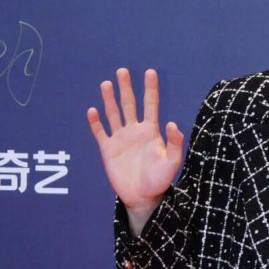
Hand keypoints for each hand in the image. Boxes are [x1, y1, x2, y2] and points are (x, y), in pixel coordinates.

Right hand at [87, 68, 183, 226]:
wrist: (143, 197)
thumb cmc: (160, 180)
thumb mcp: (172, 163)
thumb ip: (175, 144)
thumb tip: (172, 123)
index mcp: (151, 132)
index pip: (151, 105)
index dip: (151, 89)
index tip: (150, 72)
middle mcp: (135, 131)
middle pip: (130, 104)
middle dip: (126, 88)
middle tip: (122, 71)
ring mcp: (120, 139)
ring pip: (114, 114)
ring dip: (110, 99)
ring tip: (106, 83)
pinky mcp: (108, 150)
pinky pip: (100, 133)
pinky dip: (96, 122)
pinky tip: (93, 111)